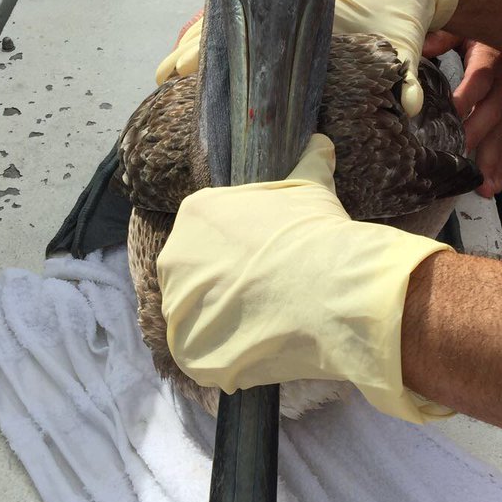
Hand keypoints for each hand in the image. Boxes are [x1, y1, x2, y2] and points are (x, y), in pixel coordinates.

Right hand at [154, 0, 460, 111]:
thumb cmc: (401, 5)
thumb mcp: (403, 37)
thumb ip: (407, 72)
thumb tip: (411, 105)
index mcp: (302, 10)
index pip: (247, 29)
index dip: (210, 47)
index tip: (179, 67)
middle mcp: (286, 6)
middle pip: (227, 26)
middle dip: (191, 50)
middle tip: (159, 76)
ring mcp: (283, 6)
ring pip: (230, 23)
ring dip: (200, 45)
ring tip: (166, 72)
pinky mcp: (287, 9)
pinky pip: (245, 23)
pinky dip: (219, 38)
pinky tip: (199, 60)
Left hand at [157, 135, 448, 421]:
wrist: (328, 288)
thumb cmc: (316, 232)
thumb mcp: (312, 186)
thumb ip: (308, 162)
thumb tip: (319, 143)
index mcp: (194, 215)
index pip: (207, 235)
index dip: (238, 251)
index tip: (265, 261)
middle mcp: (173, 259)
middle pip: (196, 277)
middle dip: (226, 286)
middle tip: (266, 295)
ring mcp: (179, 310)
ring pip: (199, 318)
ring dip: (225, 324)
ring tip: (265, 326)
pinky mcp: (191, 353)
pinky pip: (206, 357)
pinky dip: (229, 359)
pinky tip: (260, 350)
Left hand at [421, 36, 501, 196]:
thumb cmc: (493, 30)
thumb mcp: (470, 26)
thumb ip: (444, 36)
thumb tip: (420, 45)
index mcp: (490, 61)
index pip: (477, 82)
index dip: (464, 100)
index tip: (448, 117)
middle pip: (490, 116)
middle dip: (474, 141)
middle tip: (458, 165)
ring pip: (501, 134)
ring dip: (491, 162)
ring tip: (485, 189)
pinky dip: (500, 165)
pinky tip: (494, 187)